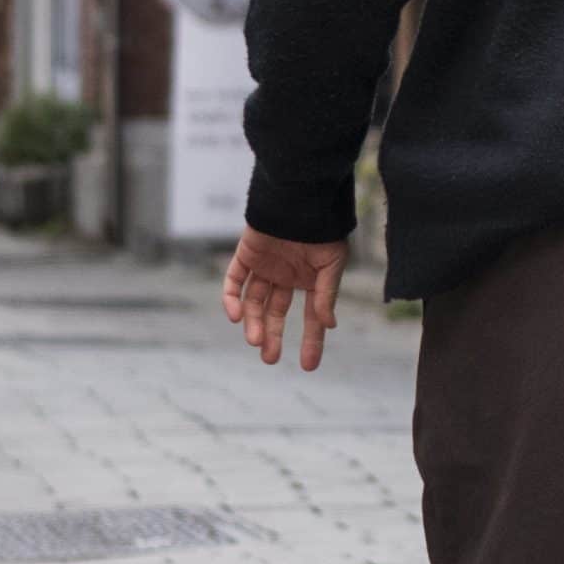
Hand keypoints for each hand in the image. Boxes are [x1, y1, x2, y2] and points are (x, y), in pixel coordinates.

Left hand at [223, 228, 345, 370]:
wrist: (301, 197)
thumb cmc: (323, 228)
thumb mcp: (331, 265)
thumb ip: (325, 296)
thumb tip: (328, 326)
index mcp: (308, 281)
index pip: (308, 318)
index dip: (310, 341)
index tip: (308, 366)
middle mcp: (284, 277)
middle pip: (274, 313)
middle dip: (271, 336)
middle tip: (269, 358)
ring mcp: (263, 267)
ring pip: (254, 301)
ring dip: (253, 322)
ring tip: (255, 340)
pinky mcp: (245, 255)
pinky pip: (233, 280)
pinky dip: (231, 298)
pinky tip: (237, 315)